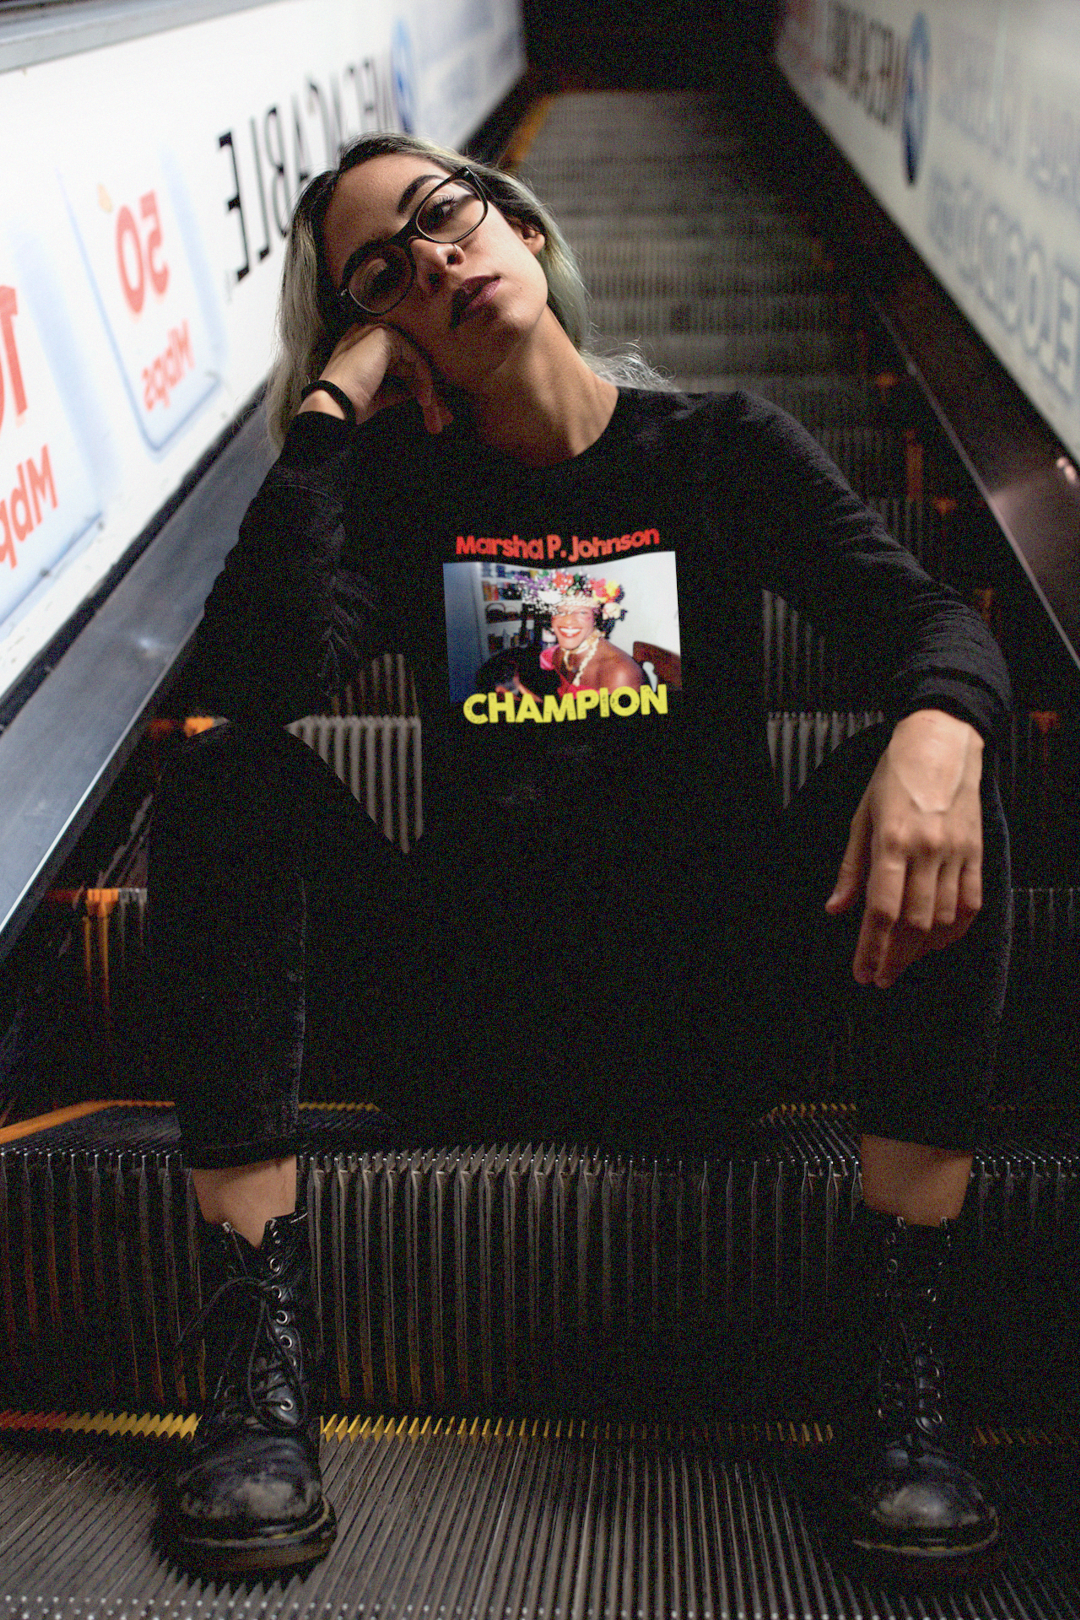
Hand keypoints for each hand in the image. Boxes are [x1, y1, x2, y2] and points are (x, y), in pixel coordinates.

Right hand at [298, 323, 452, 434]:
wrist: (334, 403)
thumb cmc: (352, 403)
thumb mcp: (382, 394)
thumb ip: (401, 386)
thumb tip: (423, 390)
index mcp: (368, 346)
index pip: (402, 363)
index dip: (419, 386)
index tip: (432, 410)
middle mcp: (371, 333)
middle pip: (412, 362)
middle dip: (429, 391)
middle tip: (442, 418)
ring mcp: (377, 331)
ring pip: (416, 360)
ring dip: (429, 390)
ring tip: (435, 416)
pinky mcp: (385, 336)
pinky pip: (415, 357)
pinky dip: (423, 379)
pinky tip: (423, 399)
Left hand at [825, 710, 983, 986]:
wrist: (941, 743)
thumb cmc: (893, 777)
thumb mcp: (861, 817)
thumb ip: (852, 868)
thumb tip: (836, 909)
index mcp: (891, 840)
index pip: (881, 910)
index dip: (872, 948)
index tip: (863, 972)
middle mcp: (926, 850)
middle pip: (913, 922)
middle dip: (895, 957)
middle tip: (881, 976)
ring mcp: (956, 852)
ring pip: (943, 918)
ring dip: (923, 949)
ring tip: (904, 960)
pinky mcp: (976, 852)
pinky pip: (971, 903)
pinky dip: (955, 929)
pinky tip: (937, 942)